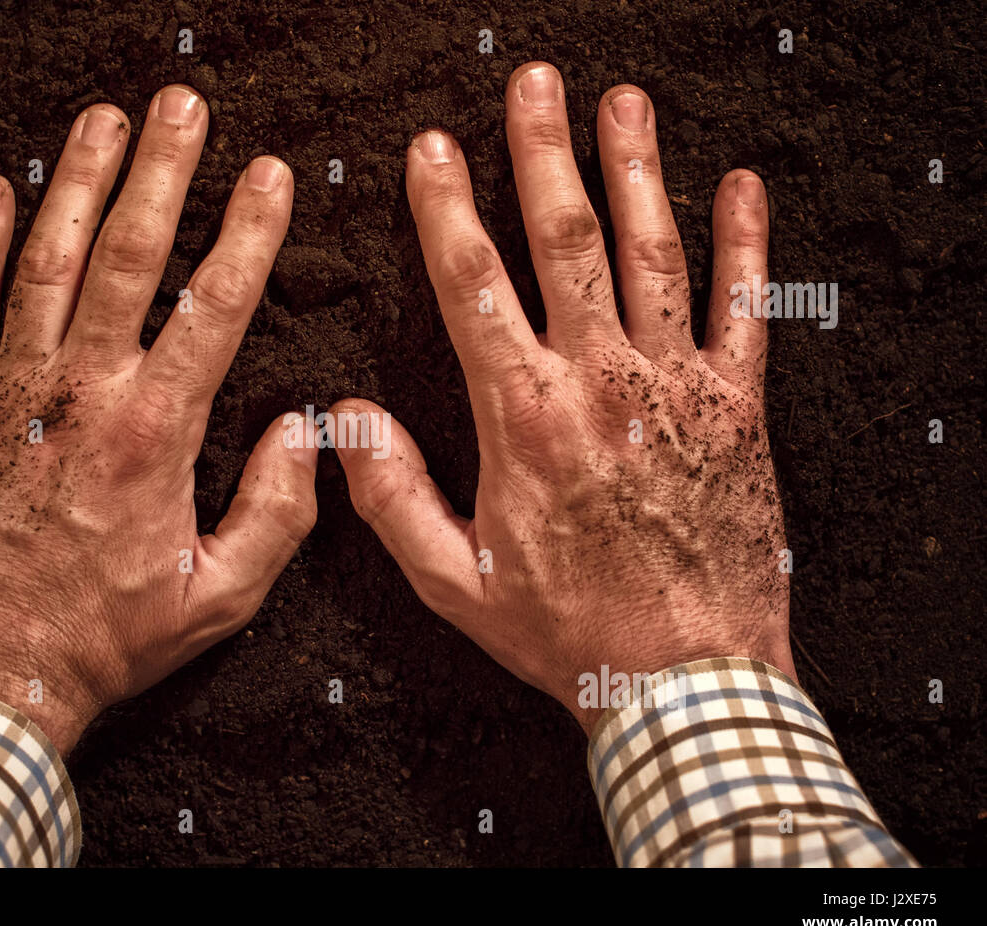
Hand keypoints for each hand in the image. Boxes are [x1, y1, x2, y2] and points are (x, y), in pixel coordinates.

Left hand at [0, 86, 317, 754]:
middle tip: (182, 108)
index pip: (213, 306)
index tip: (267, 177)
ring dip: (78, 182)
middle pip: (127, 256)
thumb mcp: (218, 599)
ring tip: (103, 122)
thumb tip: (303, 434)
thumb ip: (276, 513)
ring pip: (47, 262)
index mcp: (154, 434)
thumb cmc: (103, 638)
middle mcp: (82, 395)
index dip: (246, 232)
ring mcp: (12, 392)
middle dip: (161, 172)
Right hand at [333, 62, 795, 733]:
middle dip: (545, 153)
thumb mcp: (455, 581)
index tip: (433, 149)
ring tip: (621, 103)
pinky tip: (738, 185)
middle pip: (566, 240)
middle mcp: (601, 381)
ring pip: (652, 253)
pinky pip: (744, 307)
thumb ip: (392, 495)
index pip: (474, 284)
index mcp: (525, 417)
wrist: (686, 675)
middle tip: (536, 84)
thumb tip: (346, 420)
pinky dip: (743, 241)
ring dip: (634, 170)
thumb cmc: (569, 631)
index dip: (446, 207)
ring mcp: (676, 386)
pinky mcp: (738, 408)